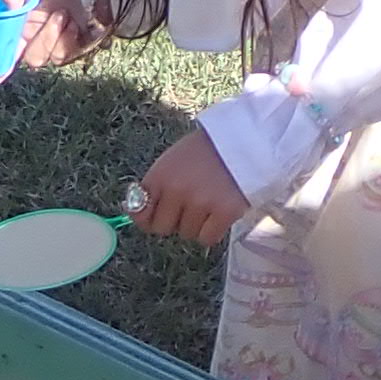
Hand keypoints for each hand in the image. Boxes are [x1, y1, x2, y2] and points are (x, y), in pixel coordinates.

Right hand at [3, 0, 110, 69]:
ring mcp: (50, 45)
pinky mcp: (70, 50)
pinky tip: (73, 23)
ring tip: (62, 13)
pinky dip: (66, 38)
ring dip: (49, 36)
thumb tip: (9, 8)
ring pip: (38, 59)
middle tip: (39, 23)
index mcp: (16, 20)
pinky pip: (60, 56)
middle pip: (19, 57)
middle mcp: (30, 36)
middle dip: (32, 42)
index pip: (1, 45)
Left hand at [130, 125, 250, 247]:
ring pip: (187, 234)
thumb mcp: (172, 160)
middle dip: (174, 221)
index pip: (138, 212)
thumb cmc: (206, 151)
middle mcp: (176, 190)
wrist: (244, 140)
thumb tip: (137, 214)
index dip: (148, 217)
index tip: (158, 214)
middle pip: (162, 228)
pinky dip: (213, 231)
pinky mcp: (223, 213)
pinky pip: (207, 238)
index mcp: (159, 175)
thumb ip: (154, 187)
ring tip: (209, 201)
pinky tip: (219, 213)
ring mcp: (200, 203)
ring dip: (196, 224)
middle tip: (191, 205)